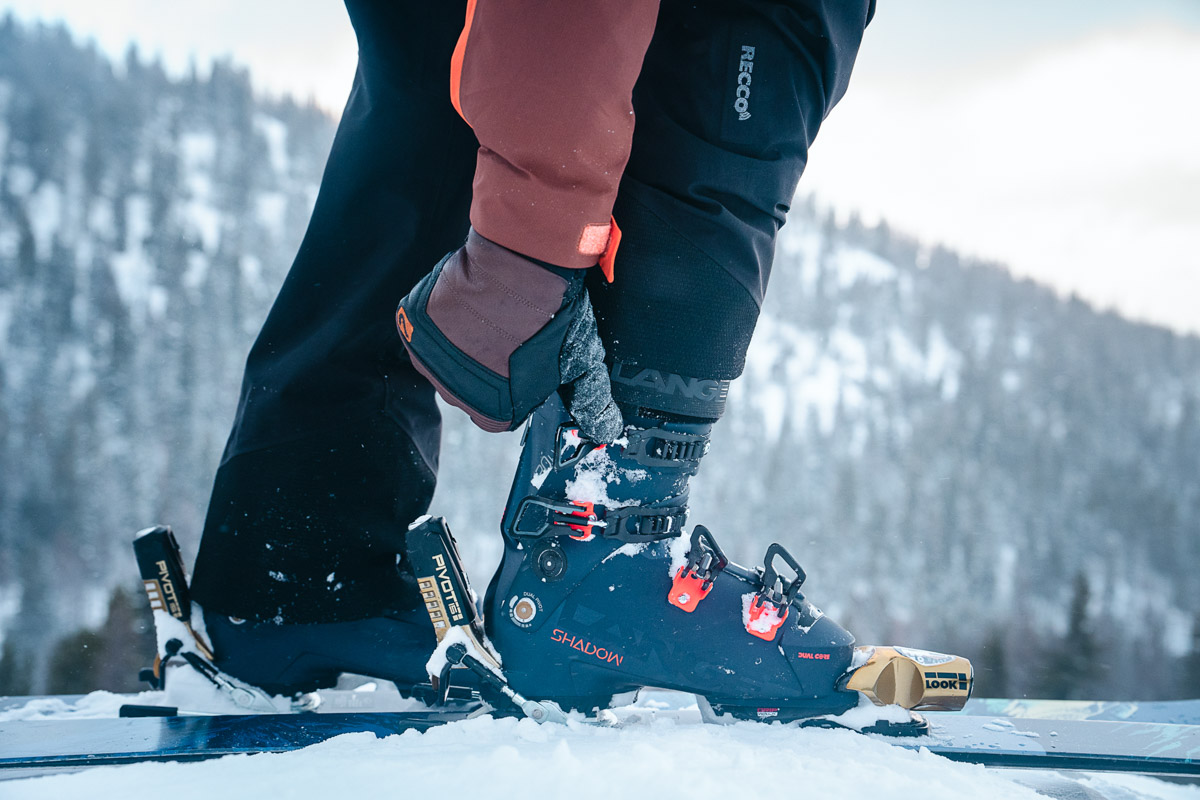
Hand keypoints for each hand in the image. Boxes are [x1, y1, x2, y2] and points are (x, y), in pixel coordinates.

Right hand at [397, 230, 622, 440]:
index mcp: (492, 411)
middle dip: (487, 364)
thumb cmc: (551, 313)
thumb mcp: (580, 361)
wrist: (519, 262)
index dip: (512, 388)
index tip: (521, 365)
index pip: (498, 415)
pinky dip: (442, 320)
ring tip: (489, 316)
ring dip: (462, 342)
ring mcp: (429, 359)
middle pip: (469, 388)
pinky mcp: (412, 326)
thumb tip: (605, 429)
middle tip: (508, 335)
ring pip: (445, 360)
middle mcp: (453, 393)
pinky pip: (426, 331)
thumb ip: (589, 399)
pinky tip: (468, 303)